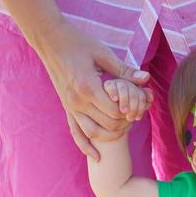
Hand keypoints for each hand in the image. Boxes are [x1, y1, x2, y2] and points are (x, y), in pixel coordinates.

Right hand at [36, 19, 151, 159]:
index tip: (137, 104)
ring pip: (94, 134)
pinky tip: (97, 157)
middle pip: (108, 125)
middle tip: (134, 114)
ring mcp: (70, 107)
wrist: (49, 39)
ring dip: (110, 135)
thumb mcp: (103, 54)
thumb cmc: (78, 43)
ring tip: (122, 127)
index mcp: (88, 87)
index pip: (115, 112)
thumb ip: (124, 71)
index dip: (130, 112)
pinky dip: (86, 147)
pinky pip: (76, 134)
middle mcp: (77, 101)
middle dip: (124, 123)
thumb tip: (146, 80)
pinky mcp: (66, 109)